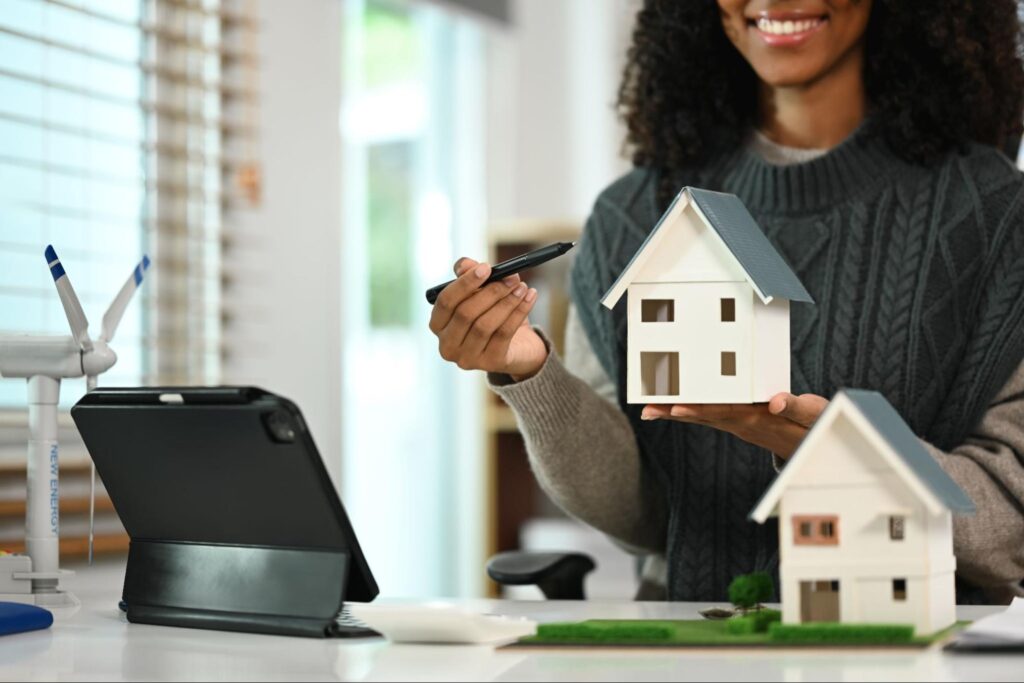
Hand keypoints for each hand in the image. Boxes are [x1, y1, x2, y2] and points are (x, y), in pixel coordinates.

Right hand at [429, 257, 547, 380]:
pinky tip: (530, 297)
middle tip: (511, 277)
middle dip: (491, 292)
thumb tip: (466, 265)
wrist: (517, 345)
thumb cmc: (491, 313)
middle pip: (466, 314)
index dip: (465, 283)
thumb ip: (469, 274)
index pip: (445, 302)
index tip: (486, 267)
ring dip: (507, 302)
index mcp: (438, 324)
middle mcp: (447, 345)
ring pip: (485, 325)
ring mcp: (467, 358)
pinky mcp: (490, 363)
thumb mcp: (480, 291)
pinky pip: (504, 334)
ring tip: (522, 287)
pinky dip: (519, 312)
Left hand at [640, 393, 828, 458]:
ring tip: (648, 410)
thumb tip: (774, 403)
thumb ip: (795, 407)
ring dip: (674, 414)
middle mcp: (742, 423)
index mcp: (757, 420)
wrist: (816, 445)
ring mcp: (738, 424)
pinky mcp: (738, 422)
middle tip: (647, 410)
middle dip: (674, 412)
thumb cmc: (814, 425)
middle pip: (703, 417)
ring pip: (702, 418)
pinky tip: (671, 409)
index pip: (724, 413)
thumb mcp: (813, 414)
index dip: (700, 410)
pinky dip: (689, 412)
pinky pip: (709, 417)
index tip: (677, 408)